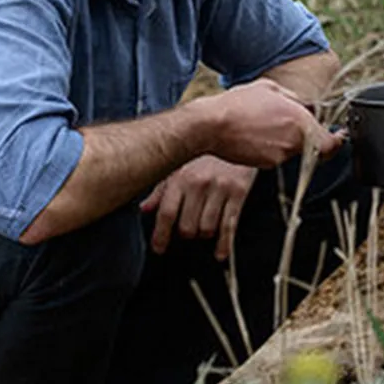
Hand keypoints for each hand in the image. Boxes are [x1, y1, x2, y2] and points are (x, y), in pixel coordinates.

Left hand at [141, 156, 258, 260]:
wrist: (235, 129)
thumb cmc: (205, 150)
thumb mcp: (180, 165)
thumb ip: (161, 189)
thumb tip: (144, 209)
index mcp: (181, 177)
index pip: (166, 213)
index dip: (161, 235)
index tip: (159, 248)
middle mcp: (199, 183)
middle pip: (187, 226)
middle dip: (186, 233)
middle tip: (186, 231)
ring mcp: (220, 188)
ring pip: (207, 228)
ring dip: (203, 233)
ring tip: (203, 229)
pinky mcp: (239, 192)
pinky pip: (230, 224)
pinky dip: (224, 244)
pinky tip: (220, 254)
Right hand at [201, 78, 344, 167]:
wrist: (211, 125)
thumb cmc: (238, 104)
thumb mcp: (269, 88)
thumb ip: (292, 98)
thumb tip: (304, 105)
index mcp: (300, 121)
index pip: (330, 143)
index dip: (337, 142)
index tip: (339, 138)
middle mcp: (294, 141)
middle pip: (310, 145)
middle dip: (303, 136)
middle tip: (284, 125)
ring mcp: (280, 155)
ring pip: (291, 150)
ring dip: (284, 141)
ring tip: (263, 126)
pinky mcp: (266, 165)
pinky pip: (275, 156)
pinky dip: (269, 148)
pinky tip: (254, 136)